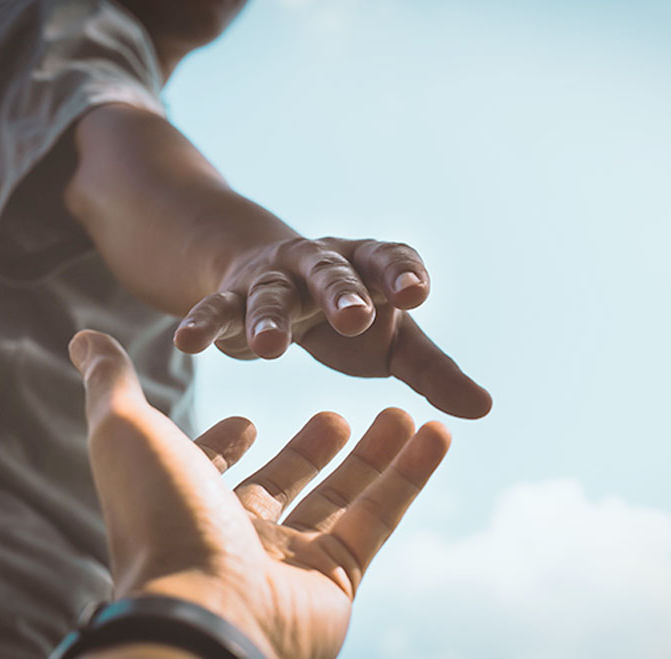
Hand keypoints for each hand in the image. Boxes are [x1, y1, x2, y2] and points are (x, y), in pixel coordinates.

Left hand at [69, 330, 451, 658]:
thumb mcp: (128, 433)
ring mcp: (289, 561)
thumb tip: (84, 337)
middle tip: (337, 414)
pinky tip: (435, 433)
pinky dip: (410, 475)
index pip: (211, 470)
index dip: (226, 445)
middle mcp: (237, 535)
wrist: (204, 611)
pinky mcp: (337, 579)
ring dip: (375, 454)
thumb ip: (111, 384)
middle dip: (311, 448)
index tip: (248, 420)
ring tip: (404, 411)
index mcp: (187, 503)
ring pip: (342, 498)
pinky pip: (380, 518)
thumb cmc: (161, 519)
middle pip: (285, 482)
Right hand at [173, 236, 491, 418]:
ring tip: (270, 350)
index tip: (416, 293)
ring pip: (271, 294)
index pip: (389, 261)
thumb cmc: (348, 316)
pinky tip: (186, 341)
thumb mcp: (393, 341)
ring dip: (269, 317)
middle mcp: (321, 265)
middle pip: (332, 273)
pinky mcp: (232, 297)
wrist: (275, 280)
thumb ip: (433, 372)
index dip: (402, 274)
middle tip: (355, 316)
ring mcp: (274, 279)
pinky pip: (216, 309)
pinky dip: (202, 323)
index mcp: (369, 268)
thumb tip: (484, 409)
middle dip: (342, 292)